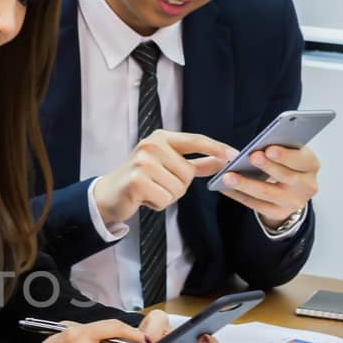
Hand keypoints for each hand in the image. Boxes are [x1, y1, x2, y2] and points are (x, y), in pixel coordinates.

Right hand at [92, 130, 236, 223]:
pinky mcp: (137, 181)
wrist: (108, 195)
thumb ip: (195, 163)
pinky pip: (165, 199)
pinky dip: (157, 204)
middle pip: (188, 173)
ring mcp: (142, 162)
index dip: (216, 148)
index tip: (234, 155)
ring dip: (167, 197)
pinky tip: (144, 199)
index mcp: (160, 138)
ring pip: (178, 189)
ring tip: (149, 191)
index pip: (195, 140)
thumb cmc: (140, 179)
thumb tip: (222, 161)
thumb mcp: (167, 165)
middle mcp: (151, 146)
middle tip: (158, 185)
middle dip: (178, 186)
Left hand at [215, 144, 319, 227]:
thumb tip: (258, 146)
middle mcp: (307, 186)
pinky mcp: (279, 213)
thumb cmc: (286, 163)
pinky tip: (224, 187)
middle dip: (267, 167)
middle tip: (251, 157)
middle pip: (286, 177)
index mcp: (311, 165)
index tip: (269, 149)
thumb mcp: (289, 152)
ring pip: (267, 193)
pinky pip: (256, 205)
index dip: (286, 155)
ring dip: (246, 184)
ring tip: (228, 176)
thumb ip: (279, 146)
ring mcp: (294, 202)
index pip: (301, 160)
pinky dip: (238, 195)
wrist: (290, 190)